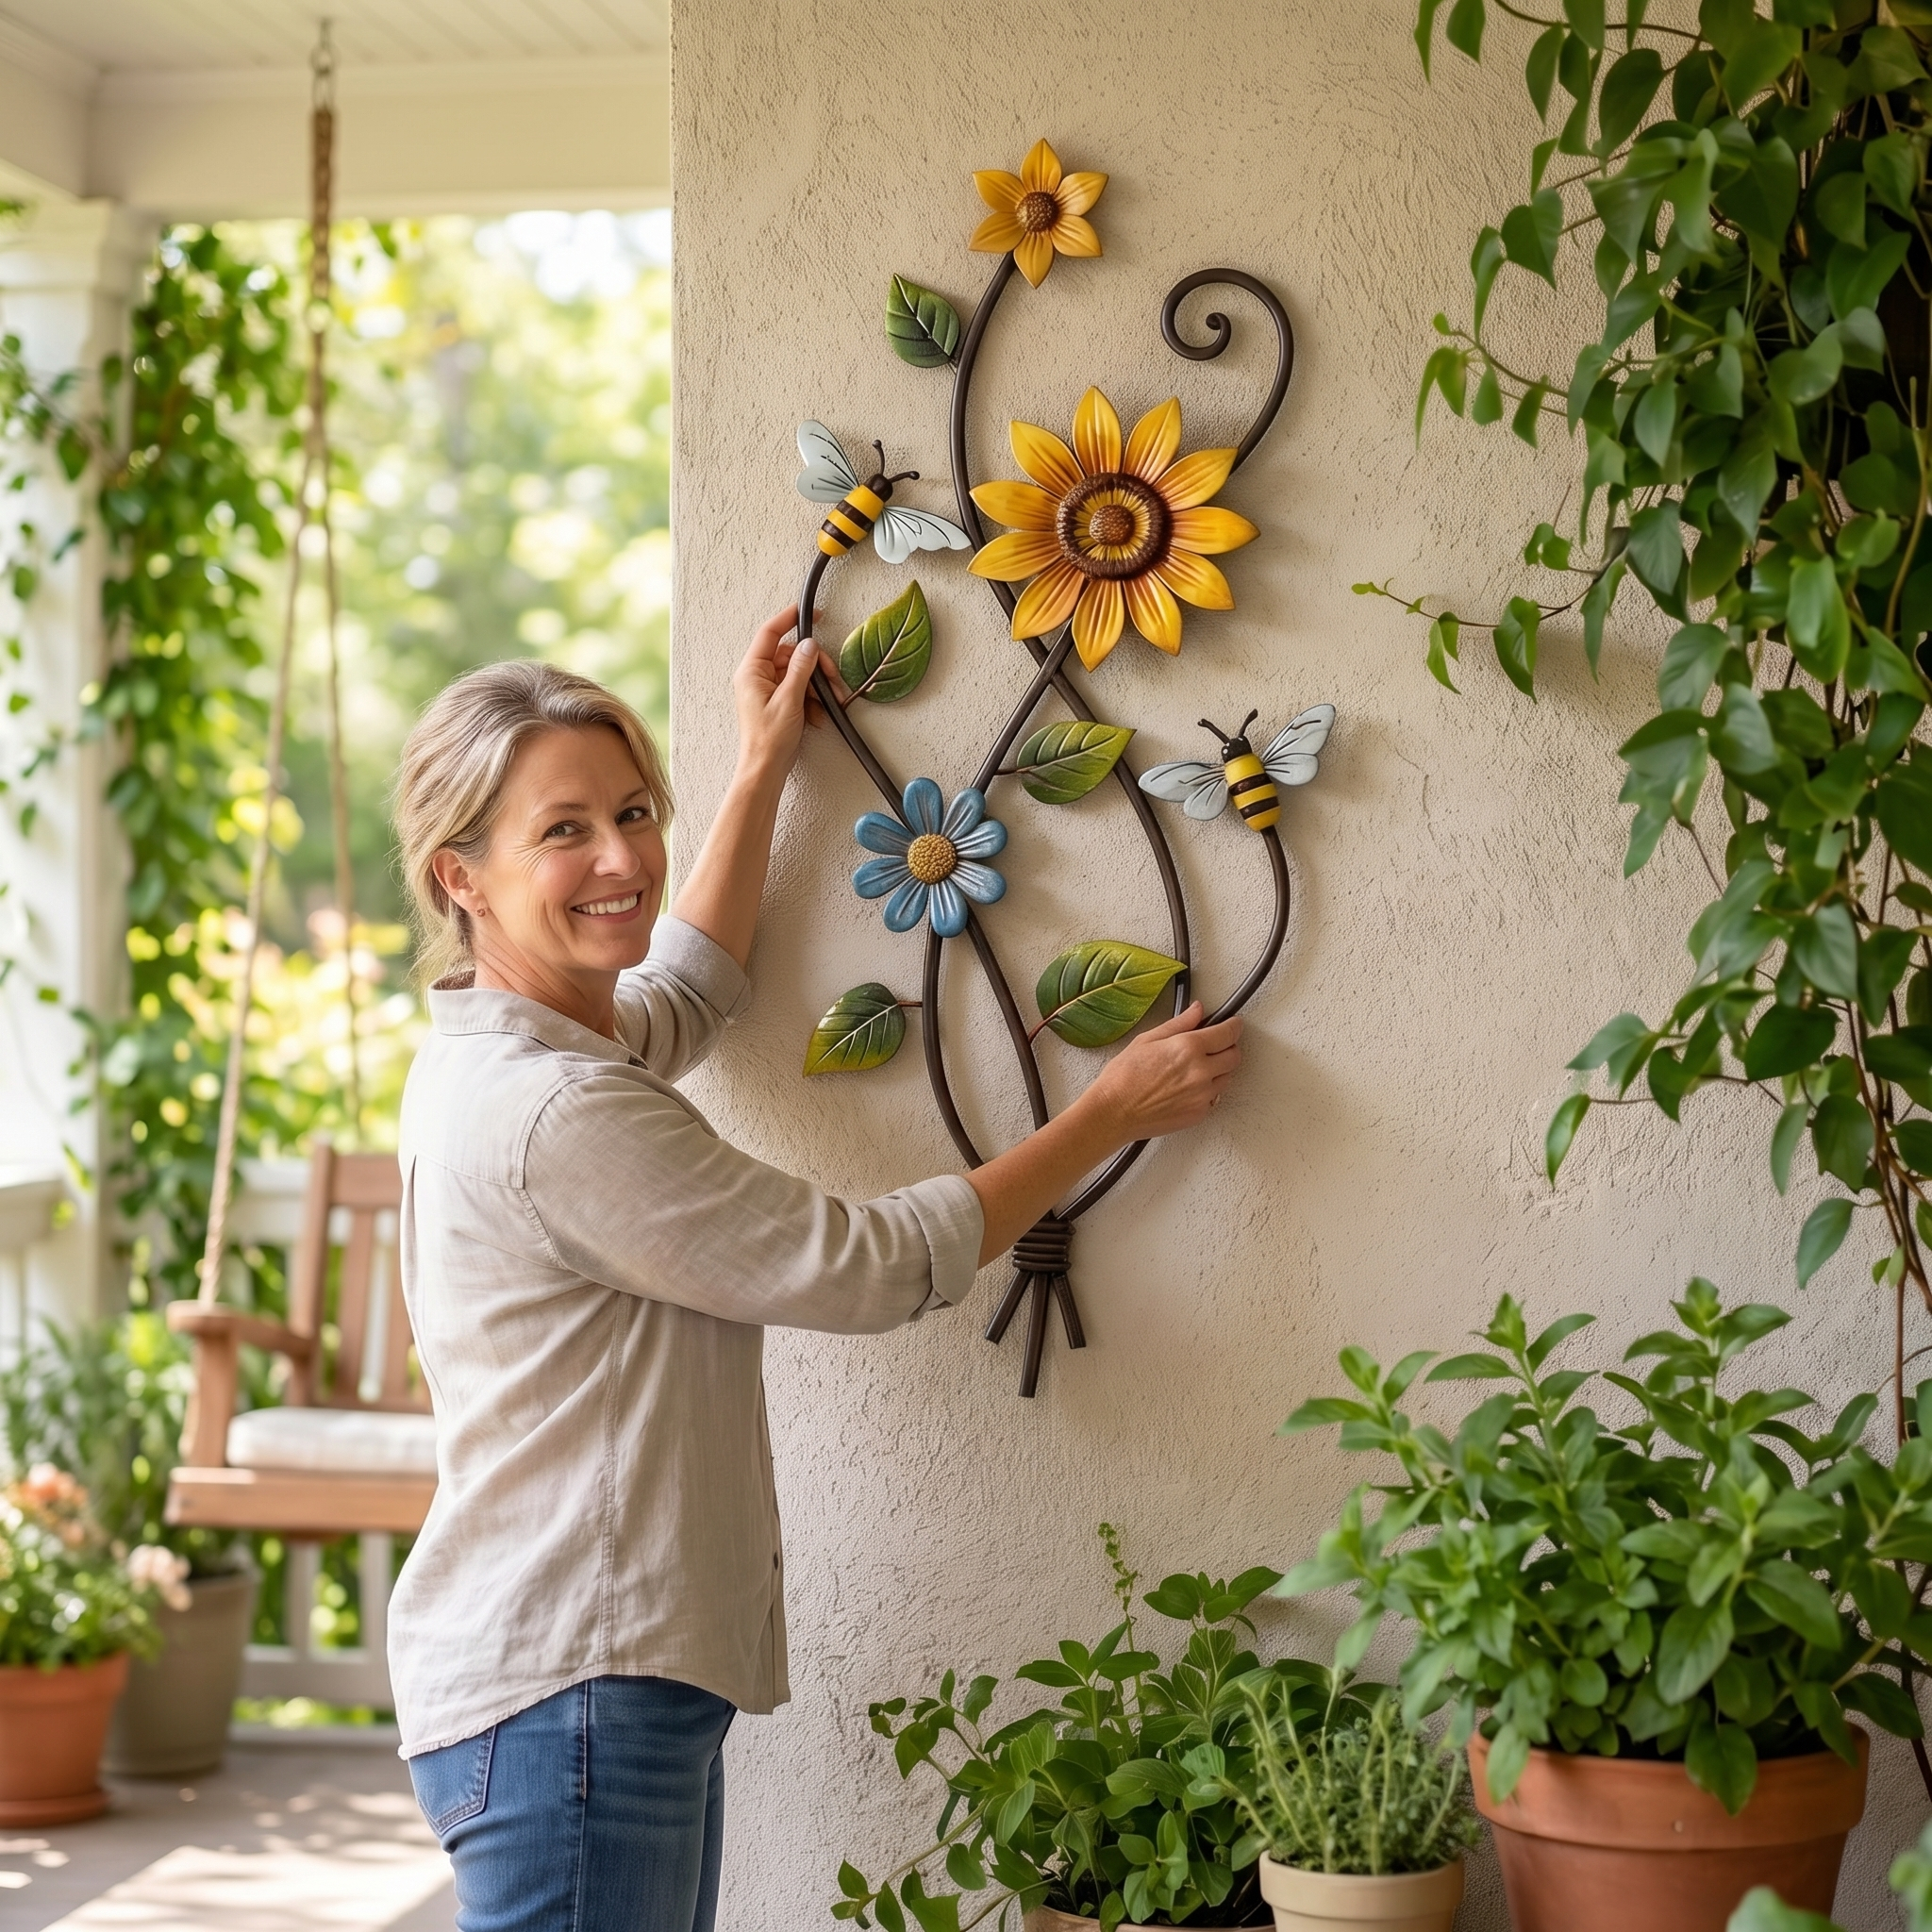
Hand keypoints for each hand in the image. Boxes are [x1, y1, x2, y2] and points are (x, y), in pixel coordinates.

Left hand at [733, 604, 823, 781]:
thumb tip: (809, 645)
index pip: (770, 633)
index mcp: (752, 671)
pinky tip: (817, 714)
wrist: (766, 768)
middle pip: (791, 655)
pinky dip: (812, 699)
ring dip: (816, 686)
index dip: (789, 618)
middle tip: (831, 678)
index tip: (809, 612)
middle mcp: (758, 676)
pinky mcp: (778, 701)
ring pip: (799, 673)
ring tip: (828, 702)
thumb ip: (800, 669)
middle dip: (814, 666)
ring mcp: (768, 689)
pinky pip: (799, 689)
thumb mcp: (789, 700)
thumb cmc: (769, 740)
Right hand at [1086, 1002, 1242, 1142]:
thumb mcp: (1147, 1040)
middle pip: (1234, 1056)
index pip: (1228, 1033)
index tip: (1234, 1024)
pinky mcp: (1199, 1113)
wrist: (1114, 1112)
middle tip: (1216, 1044)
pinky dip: (1208, 1089)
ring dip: (1219, 1069)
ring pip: (1227, 1077)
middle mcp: (1200, 1072)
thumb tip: (1197, 1011)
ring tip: (1197, 1067)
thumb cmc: (1123, 1079)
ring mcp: (1202, 1095)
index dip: (1234, 1026)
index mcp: (1188, 1048)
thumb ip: (1178, 1023)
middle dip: (1229, 1047)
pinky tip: (1189, 1086)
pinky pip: (1215, 1097)